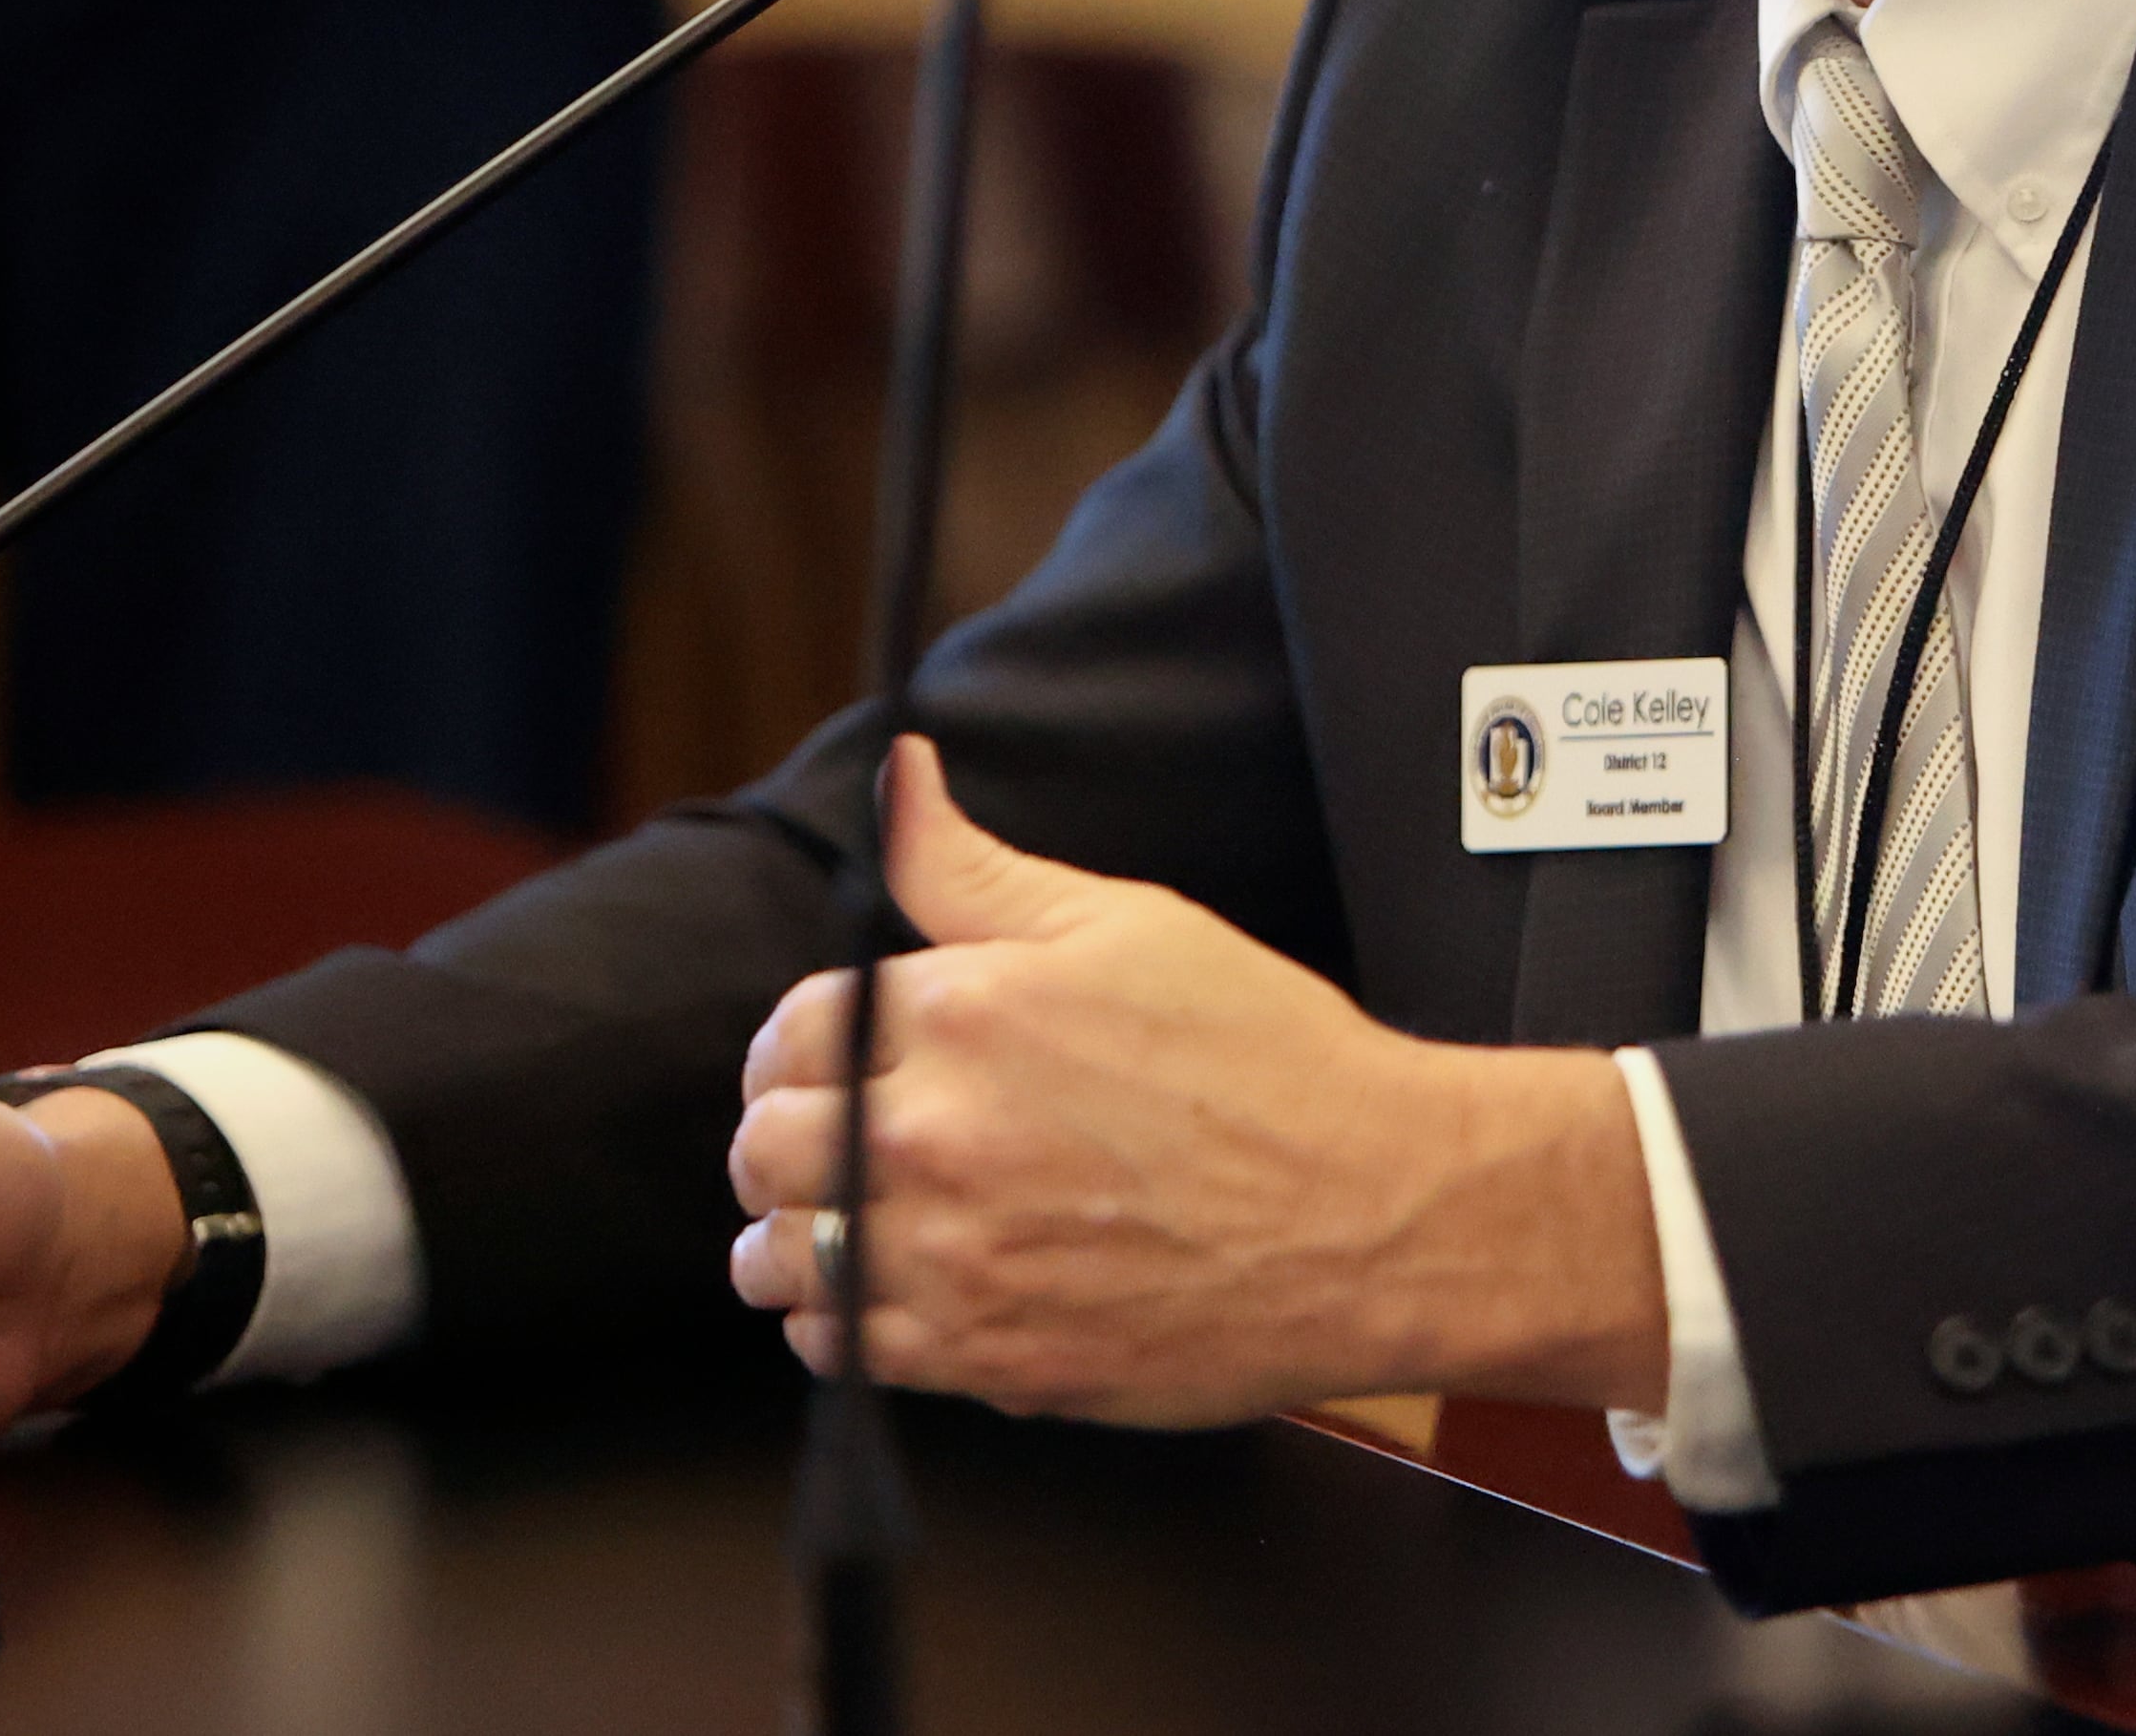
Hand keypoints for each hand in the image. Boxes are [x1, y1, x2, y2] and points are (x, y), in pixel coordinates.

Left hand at [724, 737, 1665, 1424]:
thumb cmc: (1270, 1063)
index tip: (840, 1057)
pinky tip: (896, 1287)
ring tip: (853, 1219)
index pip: (793, 1030)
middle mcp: (934, 1141)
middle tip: (840, 1135)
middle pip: (763, 1147)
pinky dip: (844, 1320)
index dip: (812, 1040)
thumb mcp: (1125, 922)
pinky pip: (841, 1348)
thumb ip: (975, 865)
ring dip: (795, 1235)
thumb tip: (900, 778)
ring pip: (781, 1258)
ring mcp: (954, 1261)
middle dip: (788, 1133)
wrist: (1372, 1216)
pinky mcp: (985, 1358)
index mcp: (961, 1016)